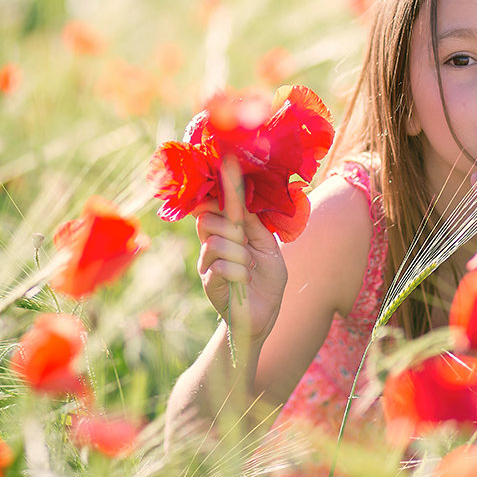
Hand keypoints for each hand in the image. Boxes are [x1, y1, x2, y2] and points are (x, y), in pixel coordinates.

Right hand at [194, 168, 287, 347]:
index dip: (221, 185)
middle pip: (209, 218)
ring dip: (239, 255)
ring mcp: (208, 262)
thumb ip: (253, 225)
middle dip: (231, 228)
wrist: (265, 315)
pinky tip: (244, 280)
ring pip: (216, 242)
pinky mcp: (208, 281)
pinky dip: (238, 272)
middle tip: (245, 244)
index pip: (219, 204)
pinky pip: (219, 266)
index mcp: (230, 231)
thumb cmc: (268, 280)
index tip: (225, 162)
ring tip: (249, 268)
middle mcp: (214, 242)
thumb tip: (240, 200)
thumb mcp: (268, 247)